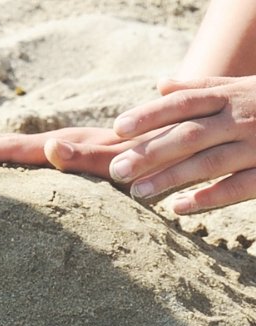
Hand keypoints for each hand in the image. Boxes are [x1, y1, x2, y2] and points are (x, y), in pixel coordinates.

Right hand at [0, 126, 158, 179]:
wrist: (180, 140)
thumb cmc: (150, 157)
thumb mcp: (116, 159)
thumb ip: (84, 156)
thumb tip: (47, 148)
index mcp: (54, 148)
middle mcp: (52, 149)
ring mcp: (58, 155)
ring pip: (4, 155)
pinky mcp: (68, 163)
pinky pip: (23, 168)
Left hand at [110, 76, 255, 213]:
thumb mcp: (241, 87)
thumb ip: (202, 87)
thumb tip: (161, 84)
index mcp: (231, 96)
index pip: (184, 103)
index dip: (150, 114)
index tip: (118, 128)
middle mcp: (242, 119)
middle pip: (190, 135)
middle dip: (150, 152)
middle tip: (115, 171)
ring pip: (209, 163)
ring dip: (170, 179)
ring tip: (137, 192)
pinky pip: (239, 186)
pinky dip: (208, 198)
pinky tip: (179, 209)